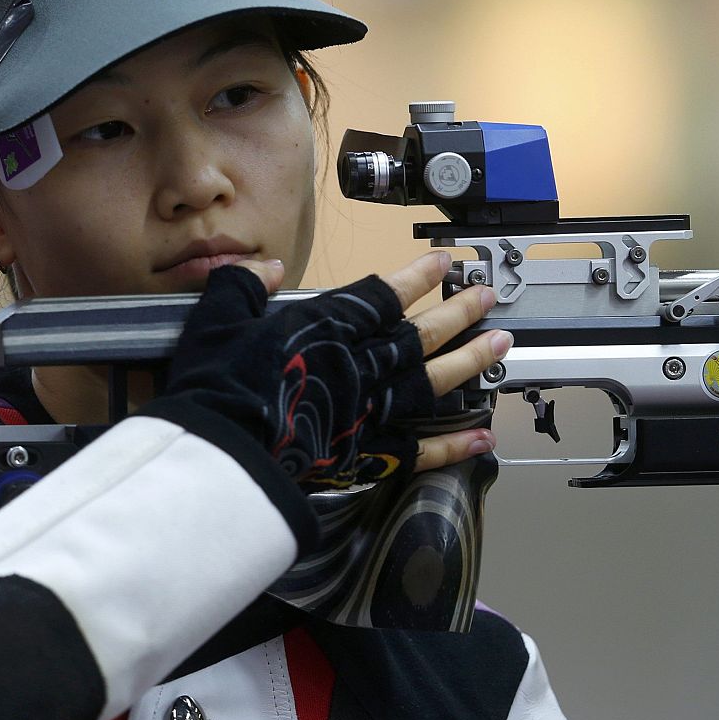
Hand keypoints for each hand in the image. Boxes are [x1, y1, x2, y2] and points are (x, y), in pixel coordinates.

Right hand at [206, 252, 509, 481]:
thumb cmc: (218, 388)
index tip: (444, 264)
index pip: (382, 294)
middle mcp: (359, 364)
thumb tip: (263, 268)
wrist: (224, 456)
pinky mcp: (368, 454)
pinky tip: (483, 437)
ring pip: (433, 381)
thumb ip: (242, 285)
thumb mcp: (216, 320)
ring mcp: (369, 410)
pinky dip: (454, 444)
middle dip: (459, 312)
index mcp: (326, 328)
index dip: (417, 277)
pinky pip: (422, 447)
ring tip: (502, 344)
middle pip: (421, 334)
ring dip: (471, 361)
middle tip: (488, 297)